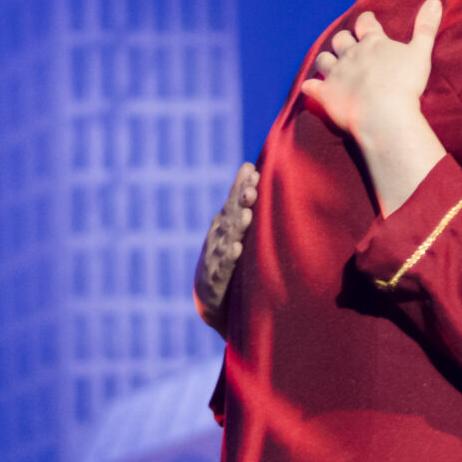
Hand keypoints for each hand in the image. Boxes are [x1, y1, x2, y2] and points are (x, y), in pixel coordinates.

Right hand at [195, 162, 257, 332]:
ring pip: (226, 239)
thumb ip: (241, 199)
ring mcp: (215, 257)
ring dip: (237, 227)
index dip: (241, 186)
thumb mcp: (233, 226)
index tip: (253, 171)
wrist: (209, 296)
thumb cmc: (226, 254)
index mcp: (224, 223)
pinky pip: (223, 267)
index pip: (233, 201)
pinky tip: (236, 248)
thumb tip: (251, 165)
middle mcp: (218, 237)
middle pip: (230, 216)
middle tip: (252, 188)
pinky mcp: (216, 279)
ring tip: (247, 215)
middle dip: (240, 202)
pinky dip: (229, 257)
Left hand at [300, 0, 448, 214]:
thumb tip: (434, 0)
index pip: (366, 23)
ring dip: (325, 60)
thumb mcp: (420, 52)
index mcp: (373, 43)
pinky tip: (310, 87)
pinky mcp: (326, 94)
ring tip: (328, 63)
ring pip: (323, 60)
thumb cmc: (405, 83)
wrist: (383, 113)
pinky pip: (312, 87)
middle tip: (348, 43)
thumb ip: (426, 27)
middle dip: (343, 40)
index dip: (366, 20)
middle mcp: (351, 54)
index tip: (367, 19)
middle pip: (341, 40)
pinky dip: (311, 86)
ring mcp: (336, 74)